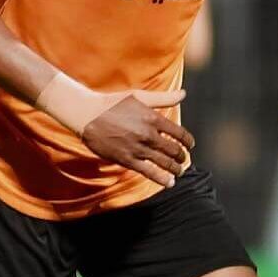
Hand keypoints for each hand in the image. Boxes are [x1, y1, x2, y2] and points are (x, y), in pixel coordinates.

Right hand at [80, 90, 195, 187]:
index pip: (180, 133)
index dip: (188, 141)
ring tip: (179, 171)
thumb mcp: (140, 96)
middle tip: (183, 159)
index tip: (190, 145)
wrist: (87, 114)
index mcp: (154, 118)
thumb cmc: (113, 103)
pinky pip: (149, 172)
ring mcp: (138, 148)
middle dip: (181, 156)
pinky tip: (170, 182)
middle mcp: (148, 135)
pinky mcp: (126, 159)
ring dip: (175, 168)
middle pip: (174, 150)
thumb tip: (184, 94)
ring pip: (164, 162)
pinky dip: (162, 178)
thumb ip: (164, 98)